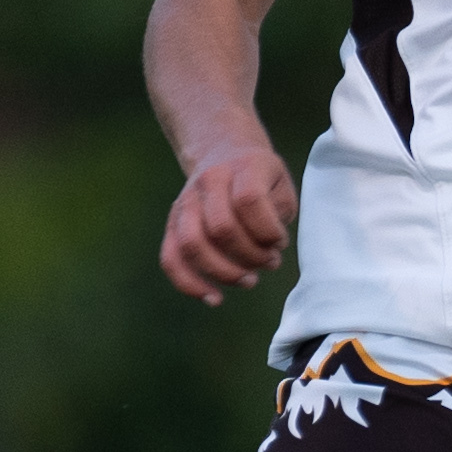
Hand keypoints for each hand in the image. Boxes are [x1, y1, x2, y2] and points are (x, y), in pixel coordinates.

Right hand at [162, 142, 298, 302]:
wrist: (224, 153)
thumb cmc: (261, 178)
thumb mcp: (281, 184)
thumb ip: (278, 212)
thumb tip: (268, 248)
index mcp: (242, 166)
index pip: (249, 201)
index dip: (268, 230)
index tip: (281, 242)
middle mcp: (209, 181)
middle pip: (221, 228)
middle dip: (250, 256)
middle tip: (270, 263)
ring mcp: (186, 202)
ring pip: (193, 245)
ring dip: (224, 272)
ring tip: (250, 281)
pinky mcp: (172, 223)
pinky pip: (170, 258)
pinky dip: (189, 284)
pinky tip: (214, 298)